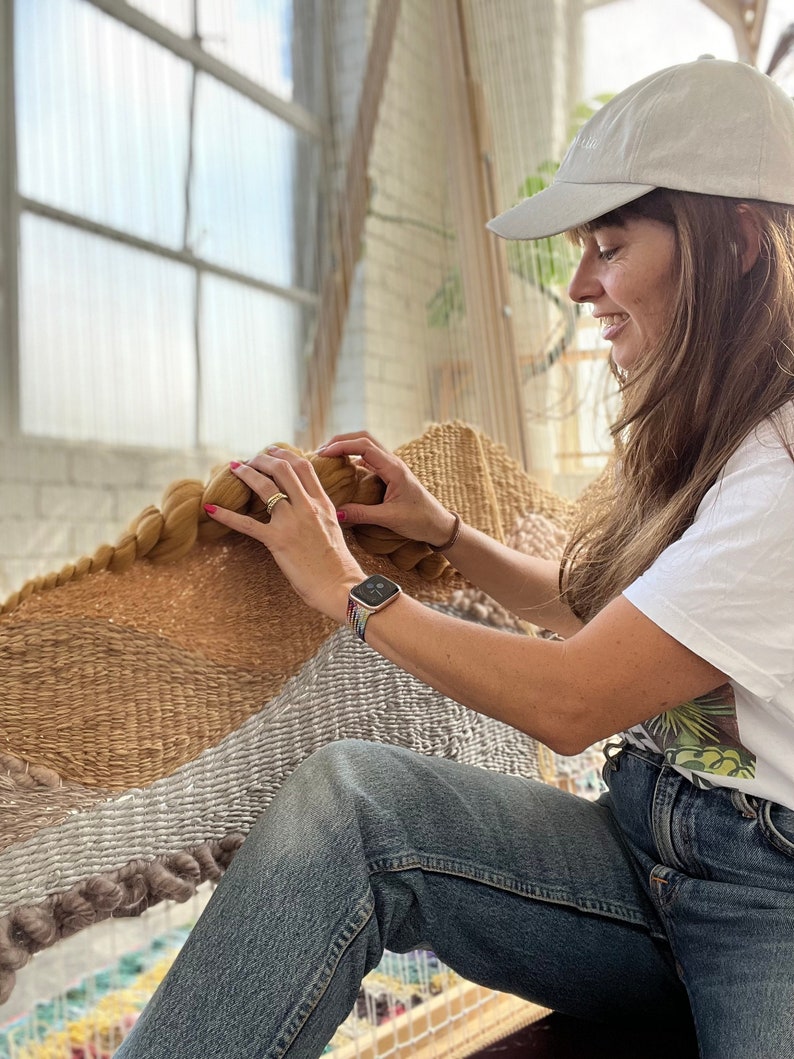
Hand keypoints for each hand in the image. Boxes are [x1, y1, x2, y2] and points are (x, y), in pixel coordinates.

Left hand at [205, 448, 364, 621]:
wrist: (339, 585)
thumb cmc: (337, 563)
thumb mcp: (332, 527)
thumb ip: (320, 512)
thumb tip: (309, 505)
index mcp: (322, 503)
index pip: (303, 467)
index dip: (285, 454)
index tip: (272, 451)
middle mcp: (308, 507)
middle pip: (283, 469)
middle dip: (262, 459)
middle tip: (249, 459)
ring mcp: (292, 522)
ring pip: (265, 487)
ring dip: (247, 473)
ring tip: (234, 468)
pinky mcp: (277, 541)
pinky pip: (246, 524)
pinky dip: (226, 515)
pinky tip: (210, 508)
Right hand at [317, 432, 456, 547]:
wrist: (439, 524)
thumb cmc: (420, 520)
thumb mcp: (390, 518)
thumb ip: (362, 514)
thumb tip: (336, 512)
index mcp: (394, 468)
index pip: (363, 446)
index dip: (341, 446)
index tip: (322, 454)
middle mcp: (393, 462)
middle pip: (363, 438)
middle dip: (341, 440)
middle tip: (320, 452)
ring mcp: (391, 467)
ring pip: (366, 446)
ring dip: (347, 446)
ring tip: (327, 457)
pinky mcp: (390, 474)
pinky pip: (369, 459)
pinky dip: (353, 457)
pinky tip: (341, 468)